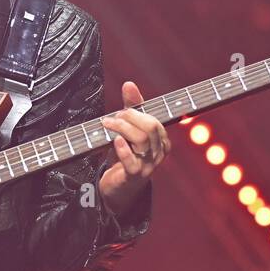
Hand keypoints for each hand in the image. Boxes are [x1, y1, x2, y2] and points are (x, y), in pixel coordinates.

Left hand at [98, 80, 169, 213]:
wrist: (118, 186)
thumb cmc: (125, 156)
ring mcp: (148, 165)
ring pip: (141, 140)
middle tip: (112, 118)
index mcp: (162, 141)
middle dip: (130, 117)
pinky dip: (122, 149)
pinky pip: (132, 162)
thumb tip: (129, 84)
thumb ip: (131, 107)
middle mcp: (158, 153)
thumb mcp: (129, 130)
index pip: (155, 120)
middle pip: (150, 127)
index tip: (122, 110)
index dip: (137, 112)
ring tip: (108, 125)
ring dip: (121, 128)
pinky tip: (115, 141)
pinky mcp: (134, 176)